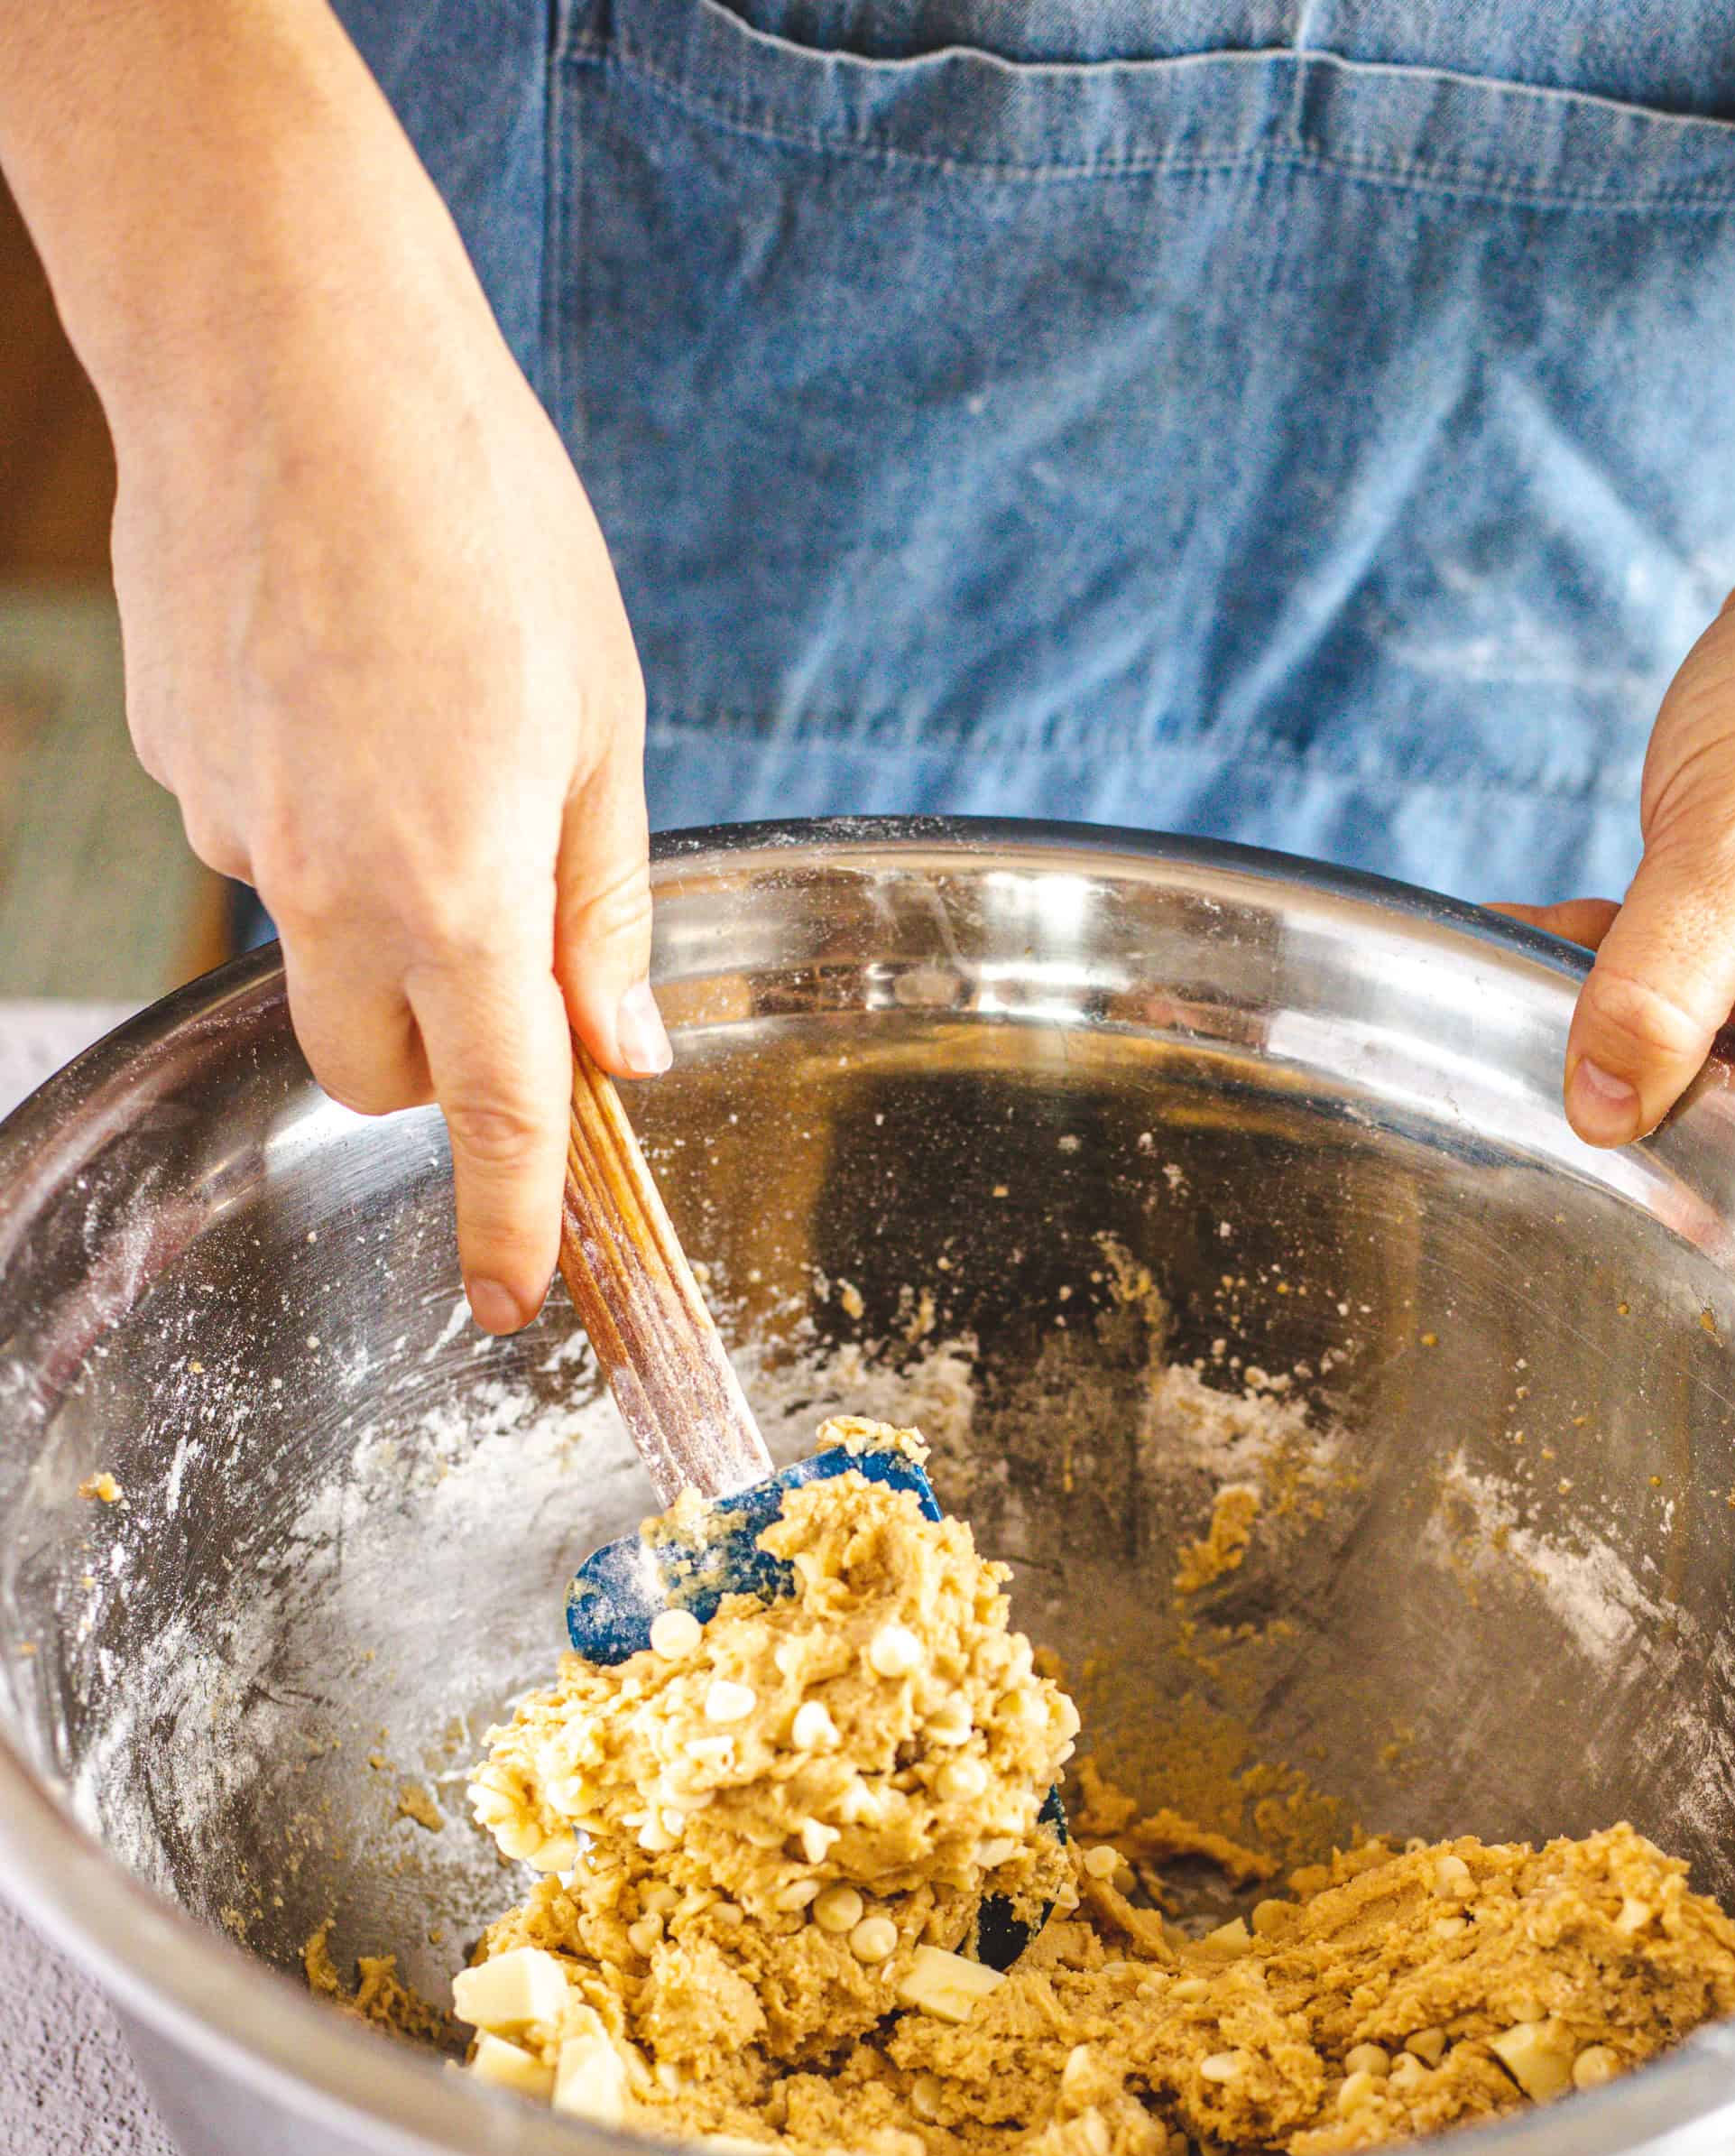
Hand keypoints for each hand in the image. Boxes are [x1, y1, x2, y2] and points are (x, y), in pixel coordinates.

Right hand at [107, 137, 656, 1328]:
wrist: (278, 336)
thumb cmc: (474, 504)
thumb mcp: (600, 715)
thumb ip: (602, 903)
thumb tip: (621, 1049)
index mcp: (457, 886)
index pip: (492, 1115)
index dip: (507, 1223)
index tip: (514, 1299)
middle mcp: (326, 883)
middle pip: (373, 1071)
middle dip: (439, 1063)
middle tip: (506, 956)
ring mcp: (231, 820)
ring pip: (313, 951)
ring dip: (378, 917)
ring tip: (424, 736)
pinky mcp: (173, 754)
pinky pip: (260, 835)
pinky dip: (314, 804)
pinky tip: (343, 672)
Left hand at [1502, 530, 1734, 1192]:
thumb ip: (1661, 982)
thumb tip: (1602, 1113)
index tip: (1663, 1292)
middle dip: (1643, 1169)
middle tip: (1523, 1165)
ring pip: (1676, 1089)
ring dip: (1588, 1059)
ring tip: (1487, 1038)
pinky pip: (1646, 1007)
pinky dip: (1580, 982)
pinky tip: (1508, 949)